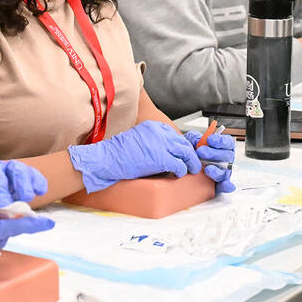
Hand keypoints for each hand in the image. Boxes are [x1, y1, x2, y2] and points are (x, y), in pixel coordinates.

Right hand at [67, 121, 200, 191]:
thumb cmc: (118, 152)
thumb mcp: (138, 138)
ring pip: (186, 153)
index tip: (184, 152)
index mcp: (154, 126)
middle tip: (193, 162)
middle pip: (183, 142)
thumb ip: (153, 141)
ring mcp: (162, 145)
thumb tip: (166, 151)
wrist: (109, 159)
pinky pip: (180, 165)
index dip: (181, 145)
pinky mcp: (162, 159)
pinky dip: (182, 171)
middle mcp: (160, 133)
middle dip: (190, 154)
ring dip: (191, 163)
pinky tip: (179, 174)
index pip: (175, 134)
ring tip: (191, 169)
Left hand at [183, 130, 235, 192]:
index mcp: (221, 148)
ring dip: (217, 170)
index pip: (228, 142)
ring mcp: (223, 172)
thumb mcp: (191, 142)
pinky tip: (223, 184)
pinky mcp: (219, 184)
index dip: (221, 141)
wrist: (184, 168)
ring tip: (207, 169)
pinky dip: (226, 186)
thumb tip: (198, 139)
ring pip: (225, 171)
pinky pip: (226, 186)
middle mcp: (224, 160)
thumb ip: (194, 138)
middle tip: (201, 152)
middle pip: (228, 156)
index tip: (210, 140)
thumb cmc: (191, 153)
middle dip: (214, 154)